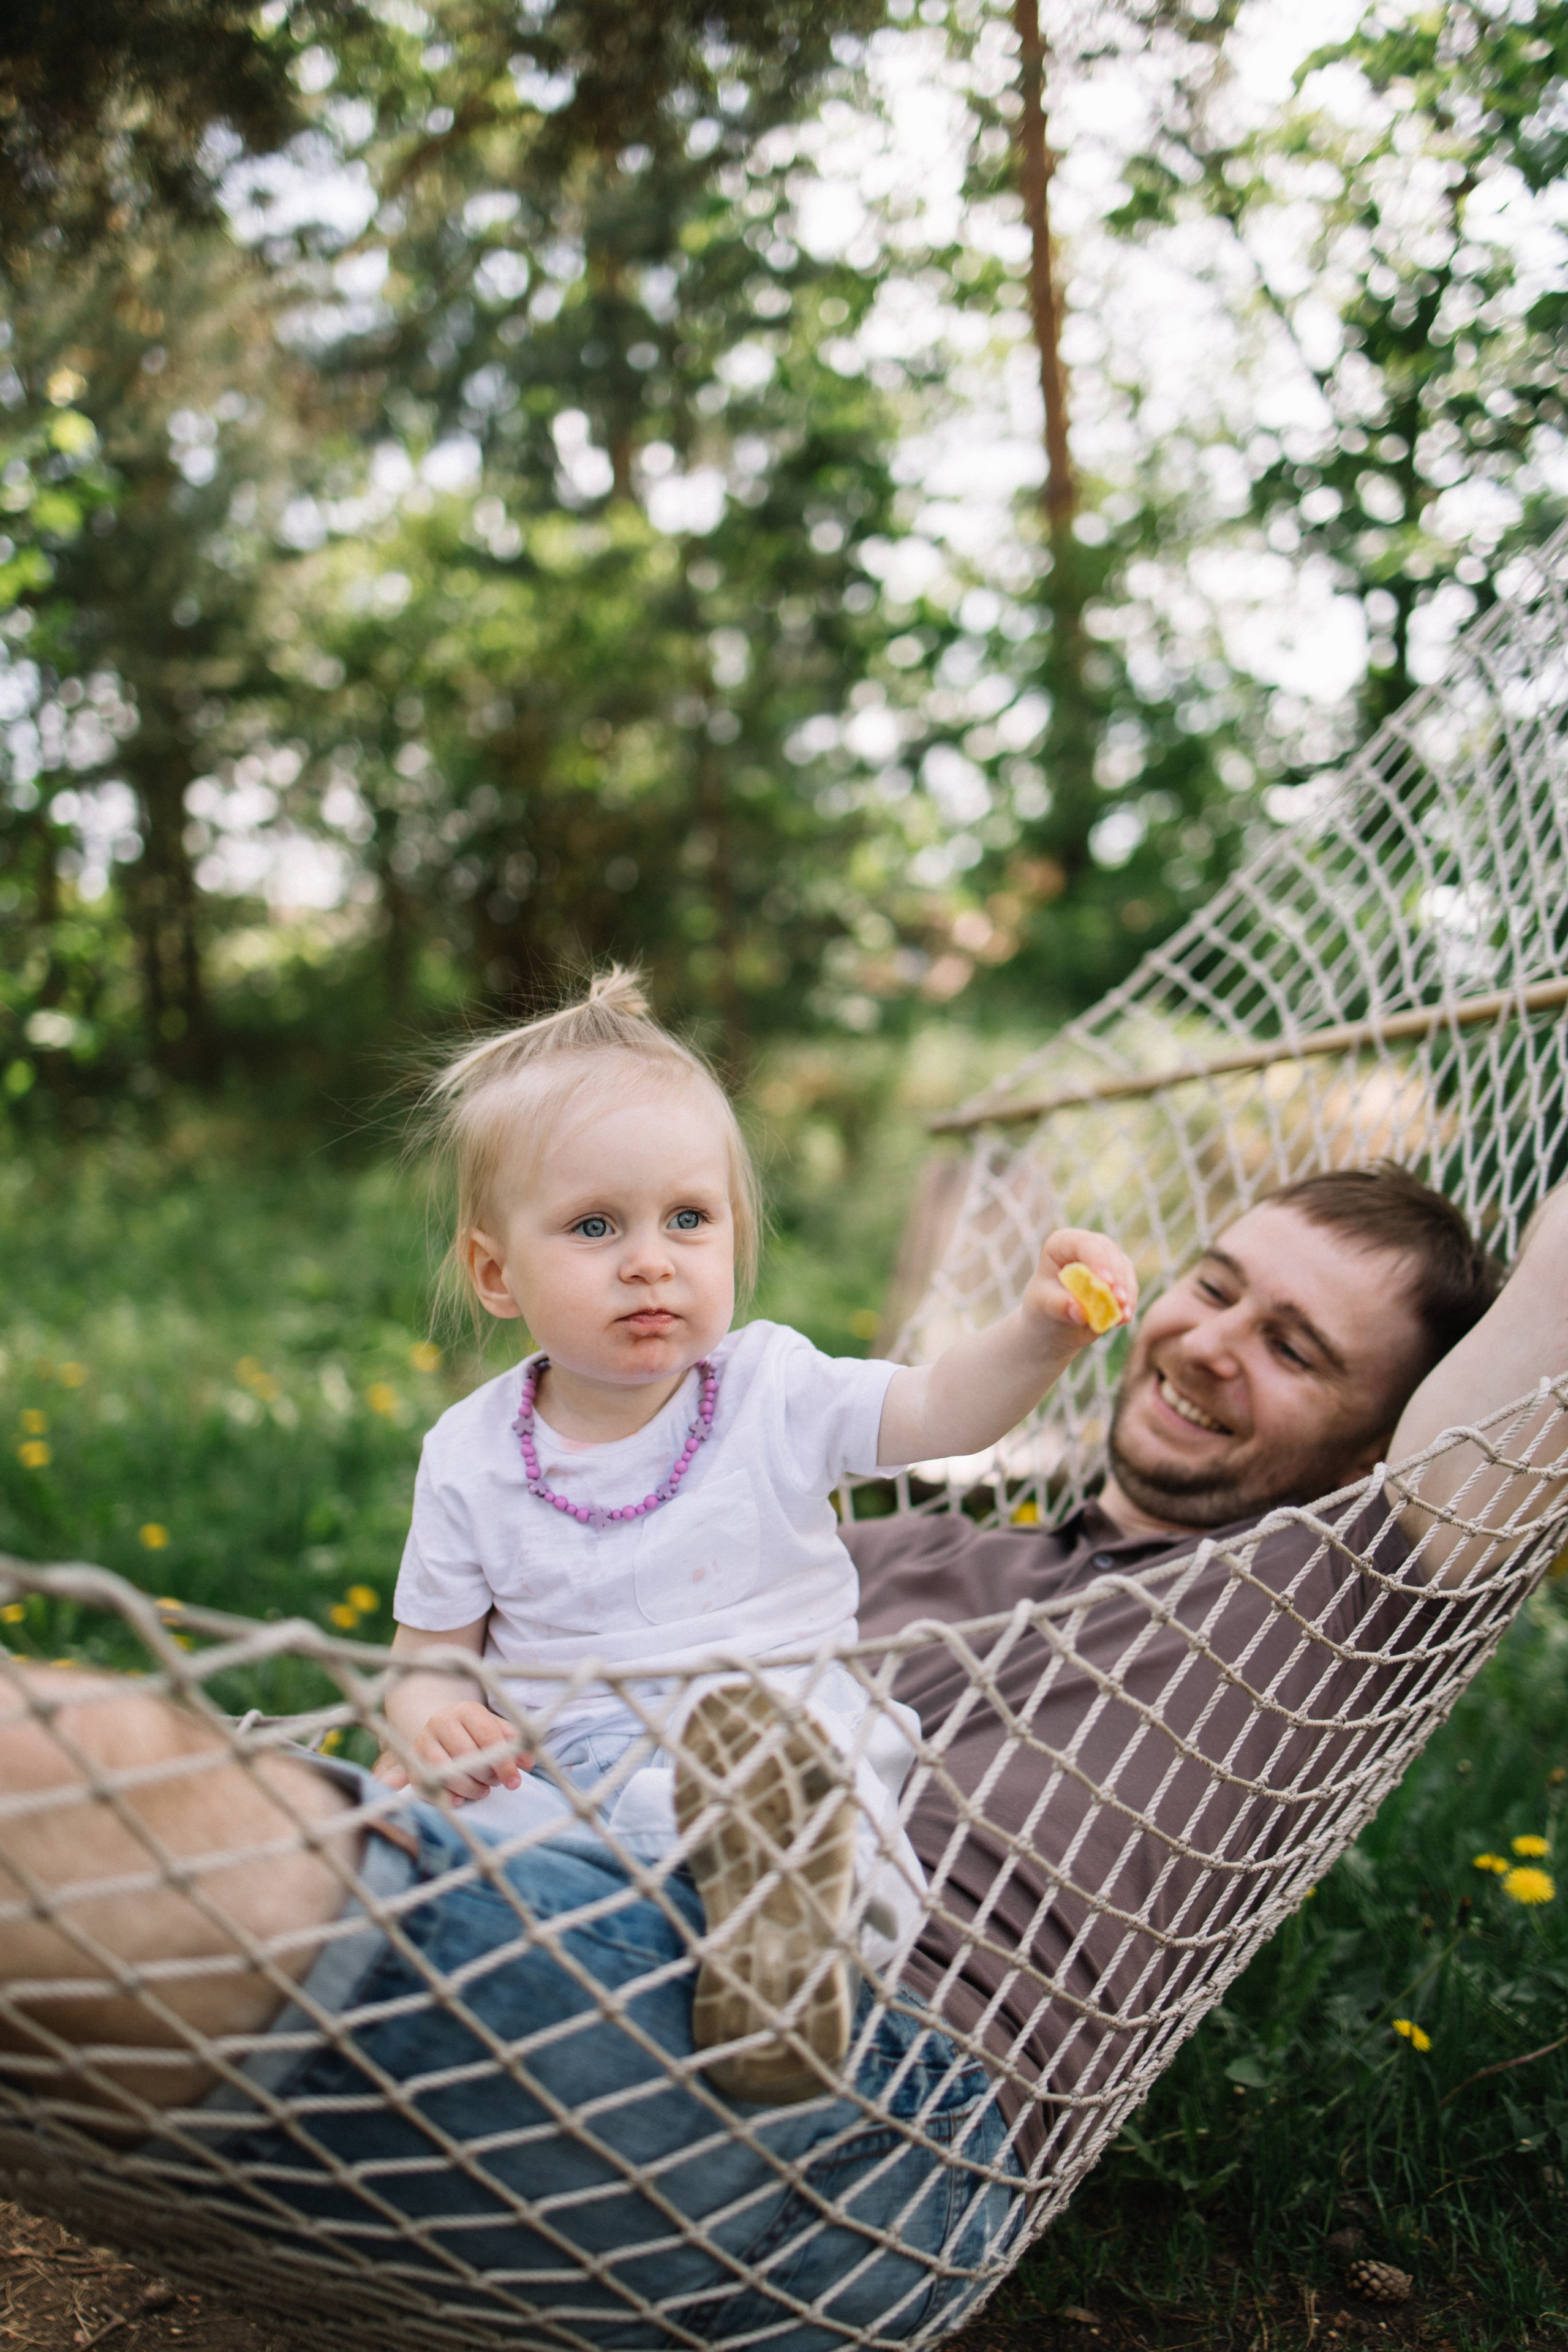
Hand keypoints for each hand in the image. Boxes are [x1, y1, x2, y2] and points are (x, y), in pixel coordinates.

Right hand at [373, 1702, 530, 1803]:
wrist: (442, 1729)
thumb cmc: (477, 1733)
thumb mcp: (498, 1731)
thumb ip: (514, 1744)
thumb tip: (527, 1761)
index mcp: (467, 1710)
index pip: (489, 1736)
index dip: (504, 1763)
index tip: (515, 1783)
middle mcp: (441, 1721)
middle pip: (466, 1755)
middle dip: (486, 1776)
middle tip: (494, 1782)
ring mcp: (423, 1741)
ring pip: (445, 1771)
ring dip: (468, 1788)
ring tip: (481, 1791)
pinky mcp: (411, 1761)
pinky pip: (426, 1784)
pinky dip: (444, 1796)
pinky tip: (458, 1801)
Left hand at [1025, 1229, 1138, 1347]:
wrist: (1054, 1322)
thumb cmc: (1044, 1307)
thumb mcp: (1043, 1306)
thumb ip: (1059, 1305)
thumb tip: (1079, 1311)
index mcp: (1062, 1243)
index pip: (1084, 1244)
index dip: (1097, 1261)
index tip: (1106, 1283)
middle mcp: (1086, 1245)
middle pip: (1109, 1252)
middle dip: (1117, 1277)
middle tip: (1119, 1301)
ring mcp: (1105, 1258)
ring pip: (1124, 1268)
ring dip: (1126, 1292)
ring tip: (1123, 1316)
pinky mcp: (1119, 1275)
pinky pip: (1129, 1285)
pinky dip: (1129, 1302)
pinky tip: (1125, 1318)